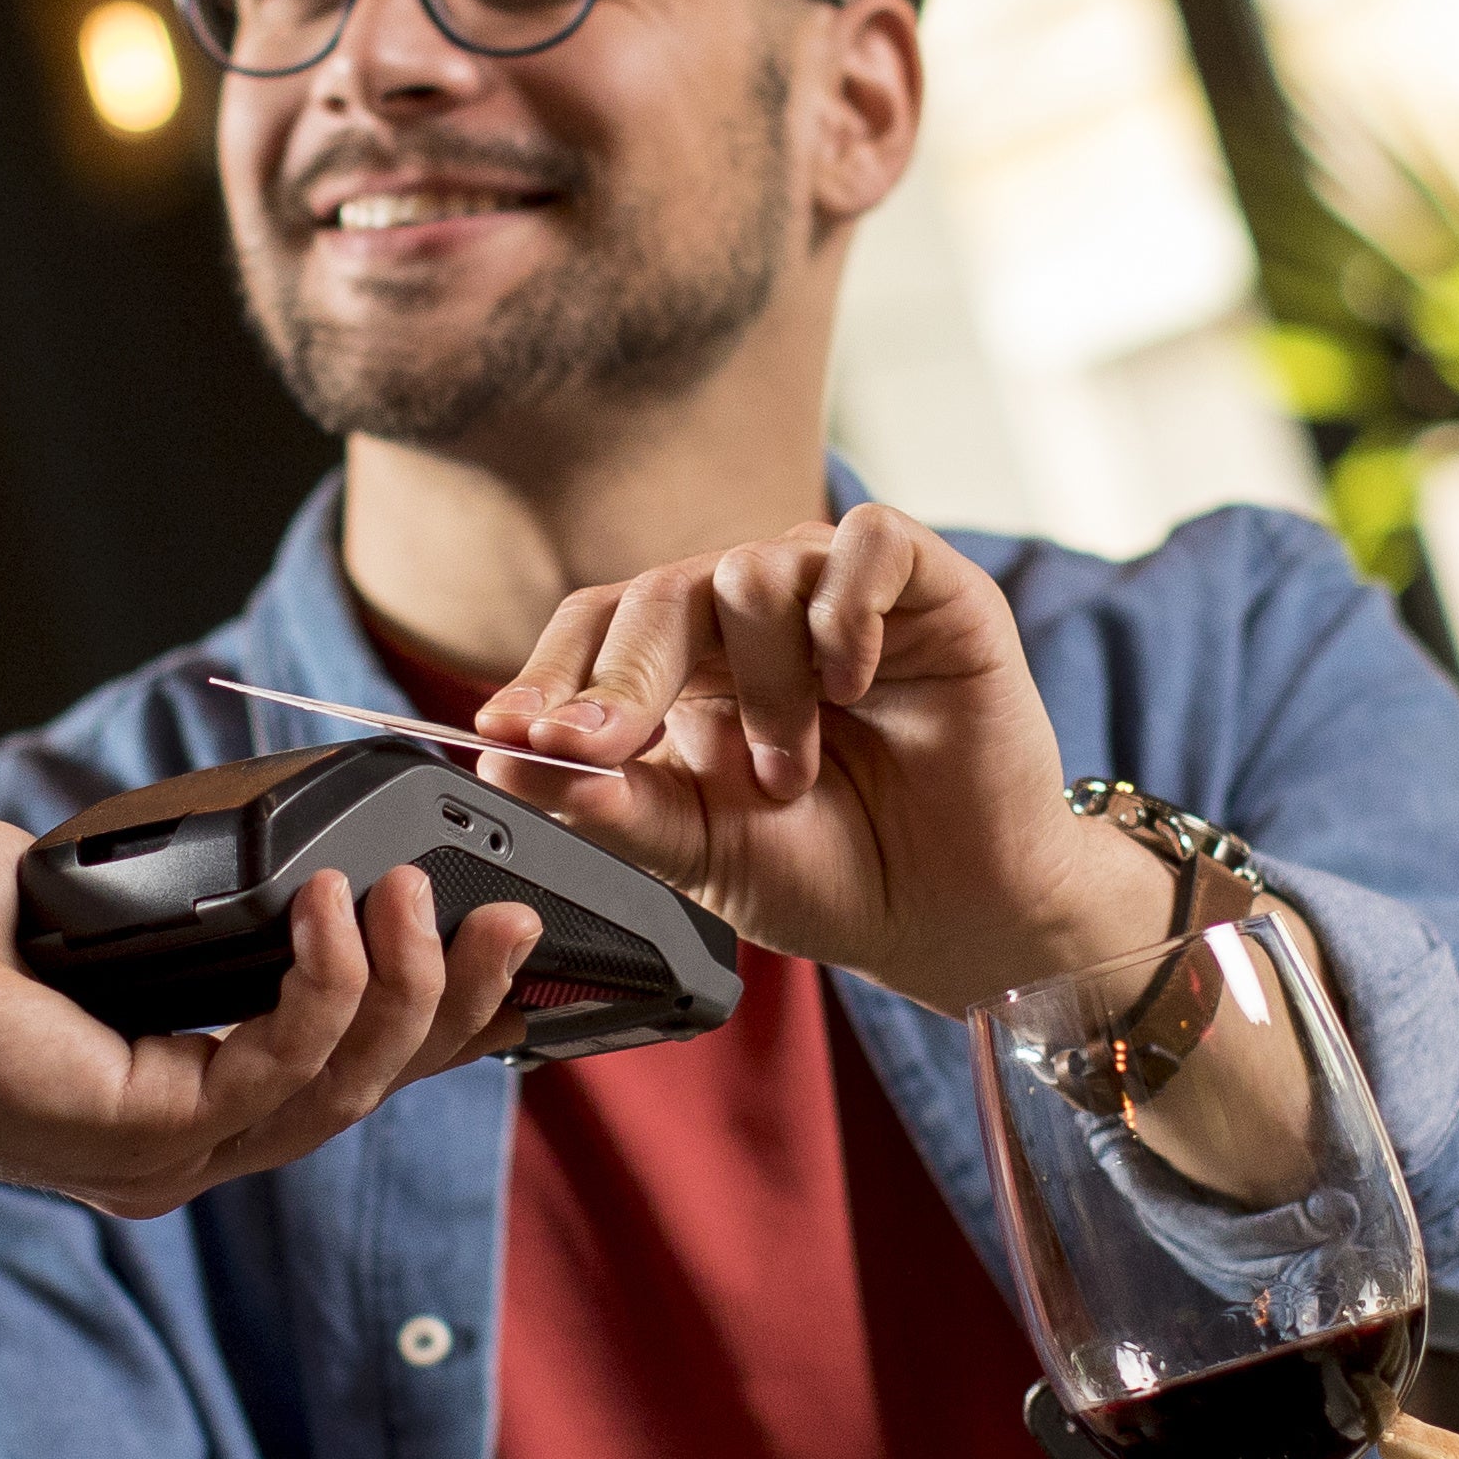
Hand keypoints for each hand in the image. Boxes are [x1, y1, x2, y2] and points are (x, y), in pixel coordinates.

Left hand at [0, 830, 541, 1216]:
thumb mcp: (102, 905)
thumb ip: (195, 899)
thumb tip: (279, 851)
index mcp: (175, 1105)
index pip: (341, 1077)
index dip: (438, 1025)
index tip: (505, 952)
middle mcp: (180, 1152)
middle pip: (369, 1091)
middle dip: (456, 1006)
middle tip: (512, 919)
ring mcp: (167, 1157)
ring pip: (344, 1088)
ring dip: (408, 987)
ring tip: (424, 894)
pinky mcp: (145, 1134)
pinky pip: (282, 1066)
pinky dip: (331, 984)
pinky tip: (340, 910)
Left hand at [480, 502, 1164, 1017]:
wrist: (956, 916)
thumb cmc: (834, 874)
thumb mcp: (698, 851)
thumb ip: (608, 804)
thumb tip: (503, 761)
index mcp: (687, 672)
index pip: (596, 628)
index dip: (549, 672)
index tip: (507, 733)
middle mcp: (756, 619)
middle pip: (660, 591)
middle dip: (622, 679)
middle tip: (605, 751)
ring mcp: (839, 597)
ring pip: (755, 570)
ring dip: (761, 686)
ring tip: (793, 774)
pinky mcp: (931, 587)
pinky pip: (869, 542)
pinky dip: (846, 610)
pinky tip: (853, 684)